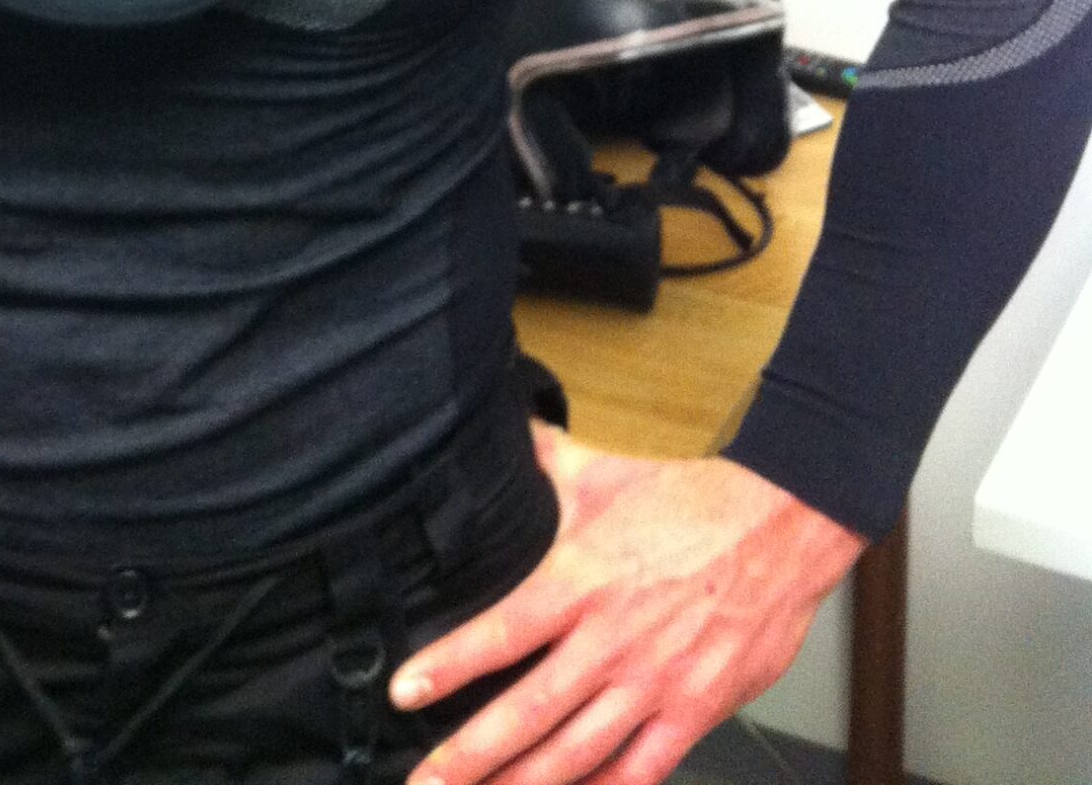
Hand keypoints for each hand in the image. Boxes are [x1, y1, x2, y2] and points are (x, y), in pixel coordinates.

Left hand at [388, 424, 864, 783]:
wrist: (780, 525)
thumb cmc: (691, 501)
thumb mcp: (606, 475)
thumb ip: (549, 462)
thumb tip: (515, 434)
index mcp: (580, 580)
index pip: (501, 632)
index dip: (449, 666)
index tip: (404, 693)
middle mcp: (610, 640)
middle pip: (528, 711)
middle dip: (471, 755)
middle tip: (427, 781)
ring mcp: (653, 683)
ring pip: (577, 752)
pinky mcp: (695, 710)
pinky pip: (642, 768)